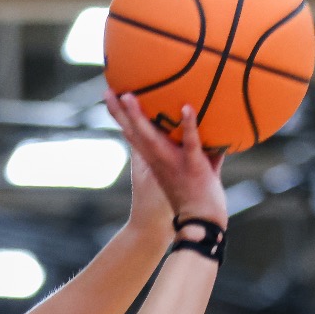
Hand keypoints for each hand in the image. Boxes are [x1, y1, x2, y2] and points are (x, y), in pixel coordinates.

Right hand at [104, 93, 227, 228]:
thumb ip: (192, 145)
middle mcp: (158, 159)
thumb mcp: (186, 168)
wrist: (200, 222)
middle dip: (120, 112)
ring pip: (151, 137)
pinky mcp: (193, 165)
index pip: (132, 134)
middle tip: (109, 91)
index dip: (119, 116)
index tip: (110, 96)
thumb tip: (205, 123)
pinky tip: (187, 108)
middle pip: (133, 133)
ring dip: (139, 116)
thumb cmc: (195, 196)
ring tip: (130, 96)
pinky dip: (189, 125)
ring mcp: (173, 162)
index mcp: (154, 159)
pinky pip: (191, 142)